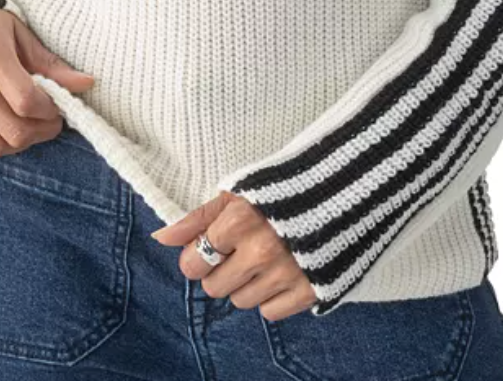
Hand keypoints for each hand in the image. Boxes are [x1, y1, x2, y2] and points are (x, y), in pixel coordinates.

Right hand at [0, 10, 95, 158]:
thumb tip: (86, 84)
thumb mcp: (21, 34)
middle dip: (41, 131)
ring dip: (19, 143)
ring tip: (28, 126)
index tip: (58, 105)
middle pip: (13, 130)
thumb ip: (52, 64)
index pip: (26, 100)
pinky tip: (4, 127)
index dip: (50, 110)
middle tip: (50, 120)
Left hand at [149, 190, 318, 319]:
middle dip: (222, 270)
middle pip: (215, 287)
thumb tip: (162, 238)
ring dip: (248, 283)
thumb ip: (198, 218)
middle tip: (241, 250)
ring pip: (241, 301)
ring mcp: (286, 273)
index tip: (213, 246)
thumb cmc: (280, 188)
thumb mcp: (237, 193)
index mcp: (240, 220)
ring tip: (265, 256)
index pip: (194, 262)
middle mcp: (261, 250)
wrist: (340, 190)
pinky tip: (282, 270)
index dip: (199, 255)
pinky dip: (272, 296)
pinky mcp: (309, 290)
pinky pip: (270, 312)